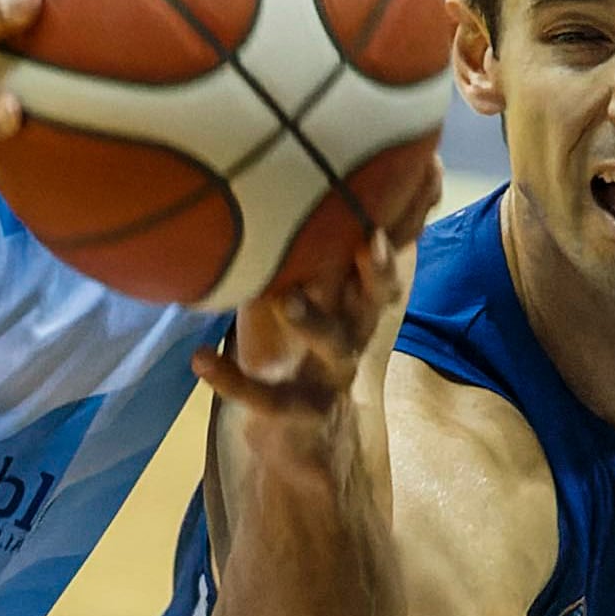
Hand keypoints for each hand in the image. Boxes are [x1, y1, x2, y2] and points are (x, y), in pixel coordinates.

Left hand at [195, 159, 444, 429]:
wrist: (297, 437)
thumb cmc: (291, 346)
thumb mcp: (295, 289)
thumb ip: (291, 247)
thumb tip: (268, 178)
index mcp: (355, 302)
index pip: (382, 258)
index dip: (399, 225)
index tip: (414, 183)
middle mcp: (354, 335)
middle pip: (378, 300)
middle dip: (376, 270)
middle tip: (367, 239)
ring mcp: (331, 377)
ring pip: (335, 347)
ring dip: (313, 322)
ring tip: (285, 298)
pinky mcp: (298, 413)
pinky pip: (268, 399)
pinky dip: (233, 380)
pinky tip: (200, 358)